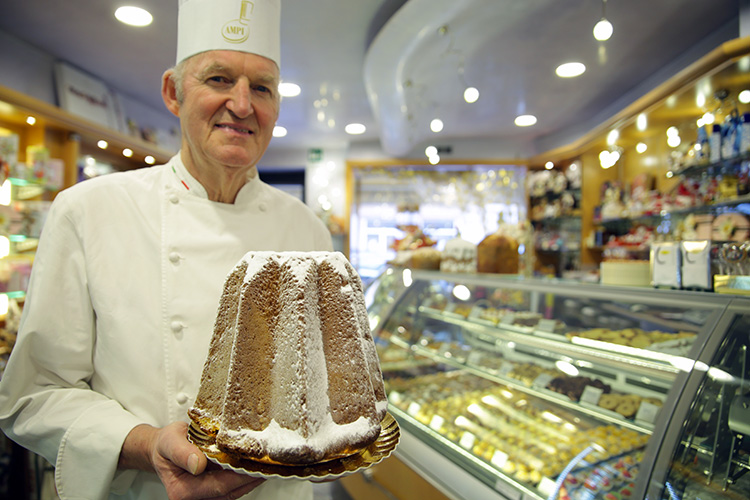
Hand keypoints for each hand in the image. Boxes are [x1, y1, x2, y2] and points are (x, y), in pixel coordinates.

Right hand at [122, 422, 264, 499]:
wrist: (162, 448)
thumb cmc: (166, 444)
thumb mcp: (169, 441)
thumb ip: (181, 452)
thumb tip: (197, 465)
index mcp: (181, 491)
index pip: (218, 486)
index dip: (240, 477)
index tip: (257, 466)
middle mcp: (193, 499)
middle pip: (230, 492)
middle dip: (251, 478)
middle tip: (270, 464)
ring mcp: (203, 497)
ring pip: (233, 492)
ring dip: (250, 479)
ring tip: (266, 464)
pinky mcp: (211, 493)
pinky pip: (232, 489)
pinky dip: (244, 478)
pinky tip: (254, 466)